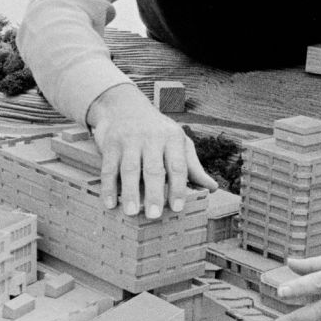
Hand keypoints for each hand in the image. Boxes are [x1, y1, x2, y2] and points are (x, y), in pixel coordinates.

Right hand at [86, 83, 216, 218]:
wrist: (125, 105)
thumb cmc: (157, 130)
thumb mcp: (178, 142)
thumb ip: (192, 166)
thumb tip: (212, 188)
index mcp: (172, 138)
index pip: (177, 165)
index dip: (178, 188)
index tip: (177, 208)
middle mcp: (151, 137)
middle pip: (153, 168)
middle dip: (154, 193)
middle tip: (153, 215)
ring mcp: (129, 140)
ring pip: (130, 169)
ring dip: (130, 192)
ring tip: (131, 212)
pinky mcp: (110, 144)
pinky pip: (109, 168)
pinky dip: (108, 187)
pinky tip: (109, 203)